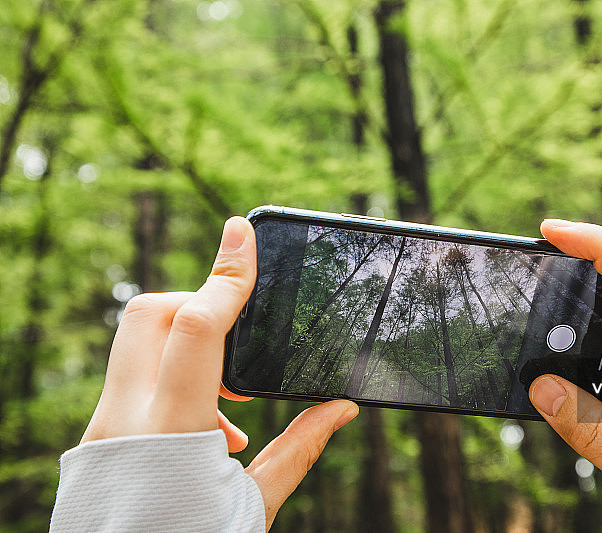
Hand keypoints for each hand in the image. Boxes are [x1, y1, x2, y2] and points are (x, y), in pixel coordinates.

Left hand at [81, 216, 358, 529]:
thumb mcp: (253, 506)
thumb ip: (298, 450)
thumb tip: (342, 408)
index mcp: (172, 437)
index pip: (196, 329)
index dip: (227, 276)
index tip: (241, 233)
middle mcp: (125, 422)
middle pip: (149, 314)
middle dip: (198, 303)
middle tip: (239, 340)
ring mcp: (103, 426)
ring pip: (136, 341)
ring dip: (188, 346)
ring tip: (228, 404)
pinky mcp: (99, 434)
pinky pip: (131, 377)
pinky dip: (171, 377)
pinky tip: (205, 427)